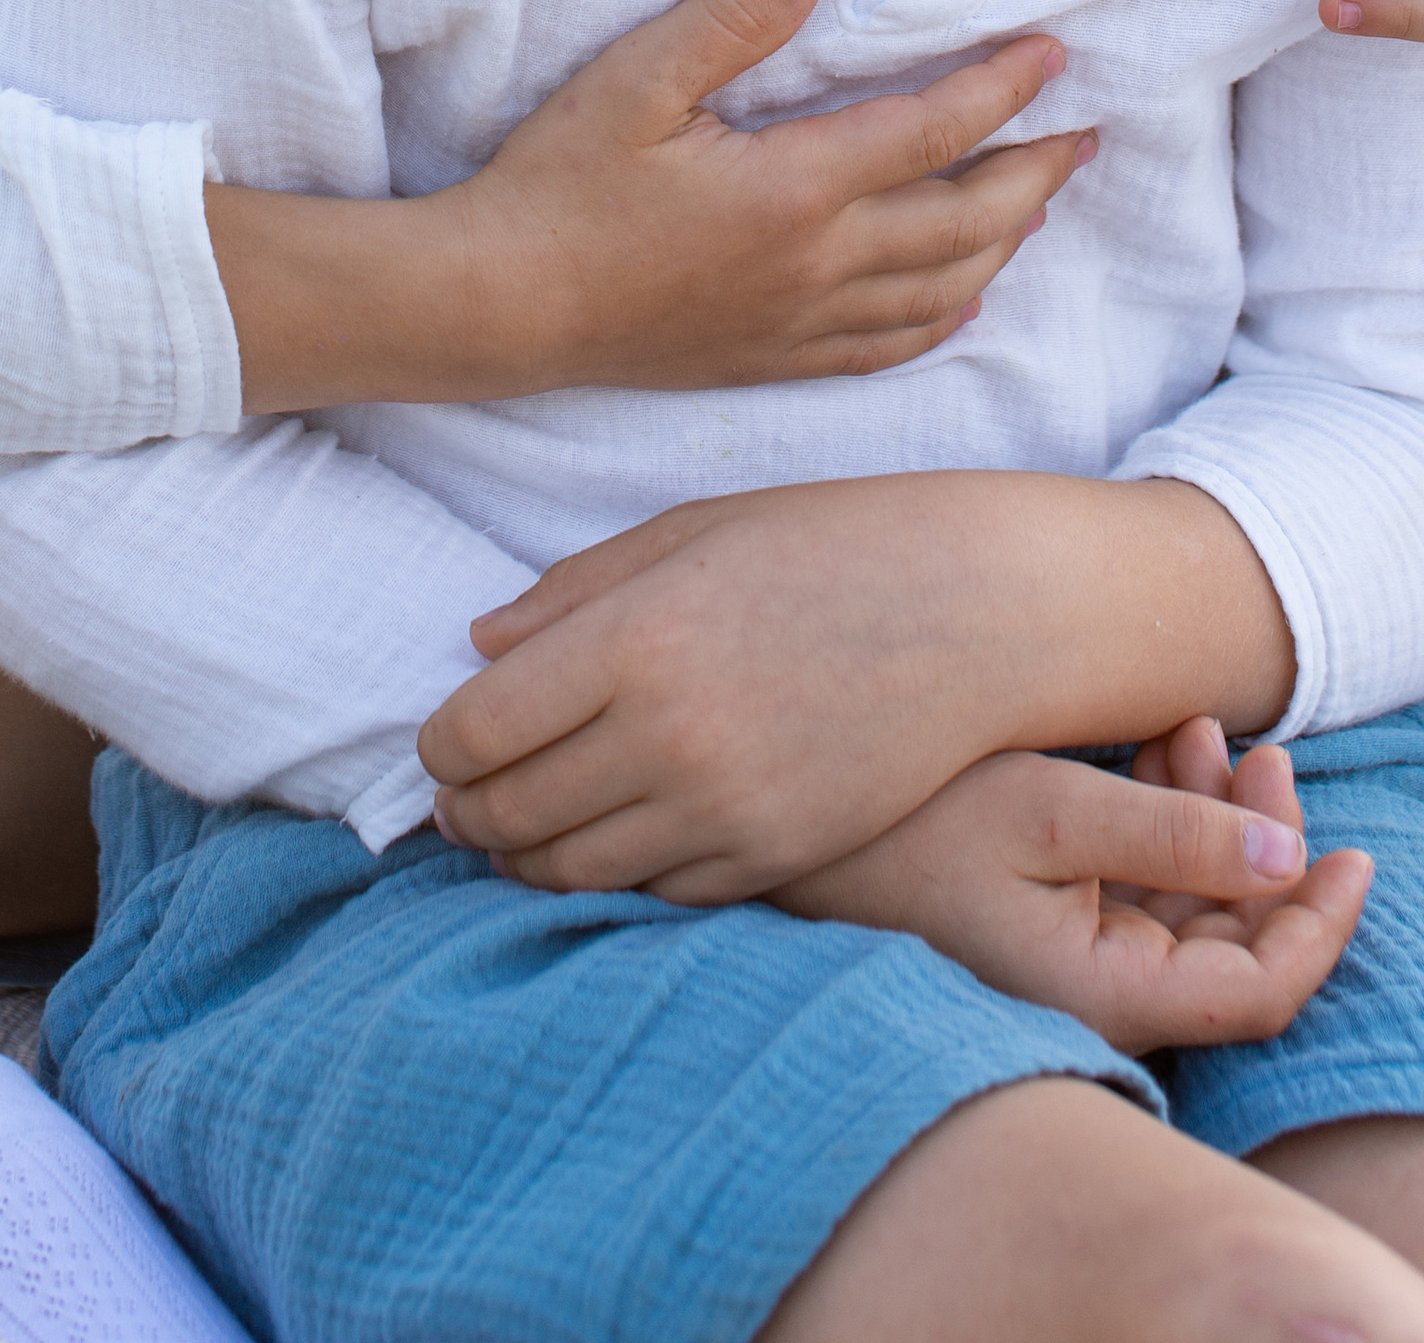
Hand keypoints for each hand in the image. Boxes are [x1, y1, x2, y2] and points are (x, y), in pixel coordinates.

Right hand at [206, 0, 1087, 411]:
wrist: (499, 304)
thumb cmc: (557, 185)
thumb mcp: (633, 80)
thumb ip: (727, 16)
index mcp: (792, 190)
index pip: (932, 133)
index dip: (1003, 91)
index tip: (1053, 54)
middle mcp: (814, 266)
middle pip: (962, 220)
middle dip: (1035, 174)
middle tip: (1088, 136)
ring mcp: (795, 322)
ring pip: (939, 290)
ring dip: (1004, 242)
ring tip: (1040, 202)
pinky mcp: (767, 357)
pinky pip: (884, 347)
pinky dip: (942, 318)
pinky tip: (963, 299)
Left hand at [419, 472, 1293, 901]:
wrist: (982, 611)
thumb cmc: (832, 545)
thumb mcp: (694, 533)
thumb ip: (577, 591)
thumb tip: (481, 644)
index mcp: (636, 637)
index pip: (476, 730)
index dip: (442, 746)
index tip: (445, 741)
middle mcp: (668, 733)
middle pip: (510, 811)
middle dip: (469, 811)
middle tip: (462, 801)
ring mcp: (725, 806)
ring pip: (573, 868)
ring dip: (527, 857)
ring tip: (518, 833)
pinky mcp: (775, 856)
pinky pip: (658, 891)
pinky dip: (617, 875)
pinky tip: (613, 843)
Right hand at [777, 719, 1370, 1055]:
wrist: (811, 807)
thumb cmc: (917, 815)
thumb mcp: (1051, 808)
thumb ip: (1175, 836)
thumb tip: (1291, 860)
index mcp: (1107, 989)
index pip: (1258, 994)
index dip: (1320, 929)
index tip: (1356, 854)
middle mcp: (1101, 990)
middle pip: (1232, 942)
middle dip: (1266, 845)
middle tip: (1263, 754)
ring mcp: (1079, 956)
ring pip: (1192, 903)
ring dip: (1216, 819)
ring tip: (1196, 730)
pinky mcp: (1057, 918)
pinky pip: (1144, 881)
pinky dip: (1169, 817)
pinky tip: (1158, 748)